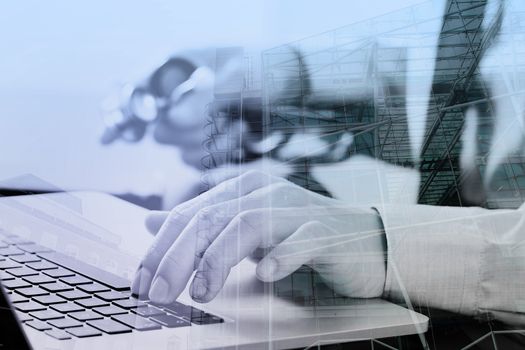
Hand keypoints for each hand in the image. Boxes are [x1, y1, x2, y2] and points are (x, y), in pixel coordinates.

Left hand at [132, 170, 386, 303]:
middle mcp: (266, 193)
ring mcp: (297, 210)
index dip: (162, 248)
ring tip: (201, 290)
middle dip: (179, 256)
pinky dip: (282, 256)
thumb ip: (201, 224)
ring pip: (250, 224)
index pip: (191, 214)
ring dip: (220, 258)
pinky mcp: (326, 232)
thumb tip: (152, 221)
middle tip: (160, 292)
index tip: (143, 283)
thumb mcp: (244, 227)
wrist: (365, 240)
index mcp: (243, 190)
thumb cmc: (301, 235)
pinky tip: (265, 274)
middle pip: (213, 218)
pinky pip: (302, 240)